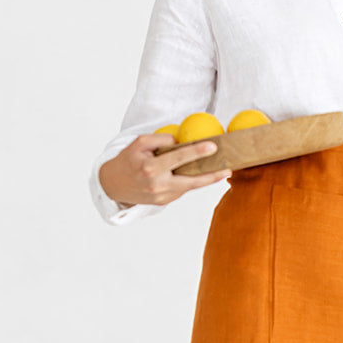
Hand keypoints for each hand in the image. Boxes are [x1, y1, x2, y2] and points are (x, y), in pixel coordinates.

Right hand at [99, 134, 231, 207]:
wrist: (113, 184)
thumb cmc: (128, 160)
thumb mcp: (139, 143)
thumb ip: (160, 140)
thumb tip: (181, 141)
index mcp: (151, 169)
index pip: (179, 158)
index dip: (197, 152)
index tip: (213, 146)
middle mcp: (158, 185)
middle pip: (192, 181)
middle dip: (212, 175)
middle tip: (229, 168)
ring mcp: (161, 197)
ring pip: (188, 187)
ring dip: (204, 179)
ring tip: (220, 169)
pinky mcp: (163, 203)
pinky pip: (180, 190)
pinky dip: (188, 182)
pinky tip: (197, 174)